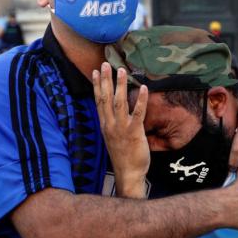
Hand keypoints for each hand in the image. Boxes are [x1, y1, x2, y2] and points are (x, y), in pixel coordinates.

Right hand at [93, 62, 149, 197]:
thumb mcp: (113, 138)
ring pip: (119, 102)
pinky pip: (138, 113)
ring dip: (119, 85)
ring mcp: (121, 128)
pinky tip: (143, 88)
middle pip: (106, 98)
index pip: (99, 101)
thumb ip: (113, 124)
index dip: (96, 85)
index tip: (95, 71)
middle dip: (105, 80)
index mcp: (105, 125)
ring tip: (121, 70)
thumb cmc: (123, 157)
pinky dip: (141, 100)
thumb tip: (115, 112)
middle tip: (104, 64)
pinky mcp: (134, 132)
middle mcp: (110, 124)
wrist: (128, 174)